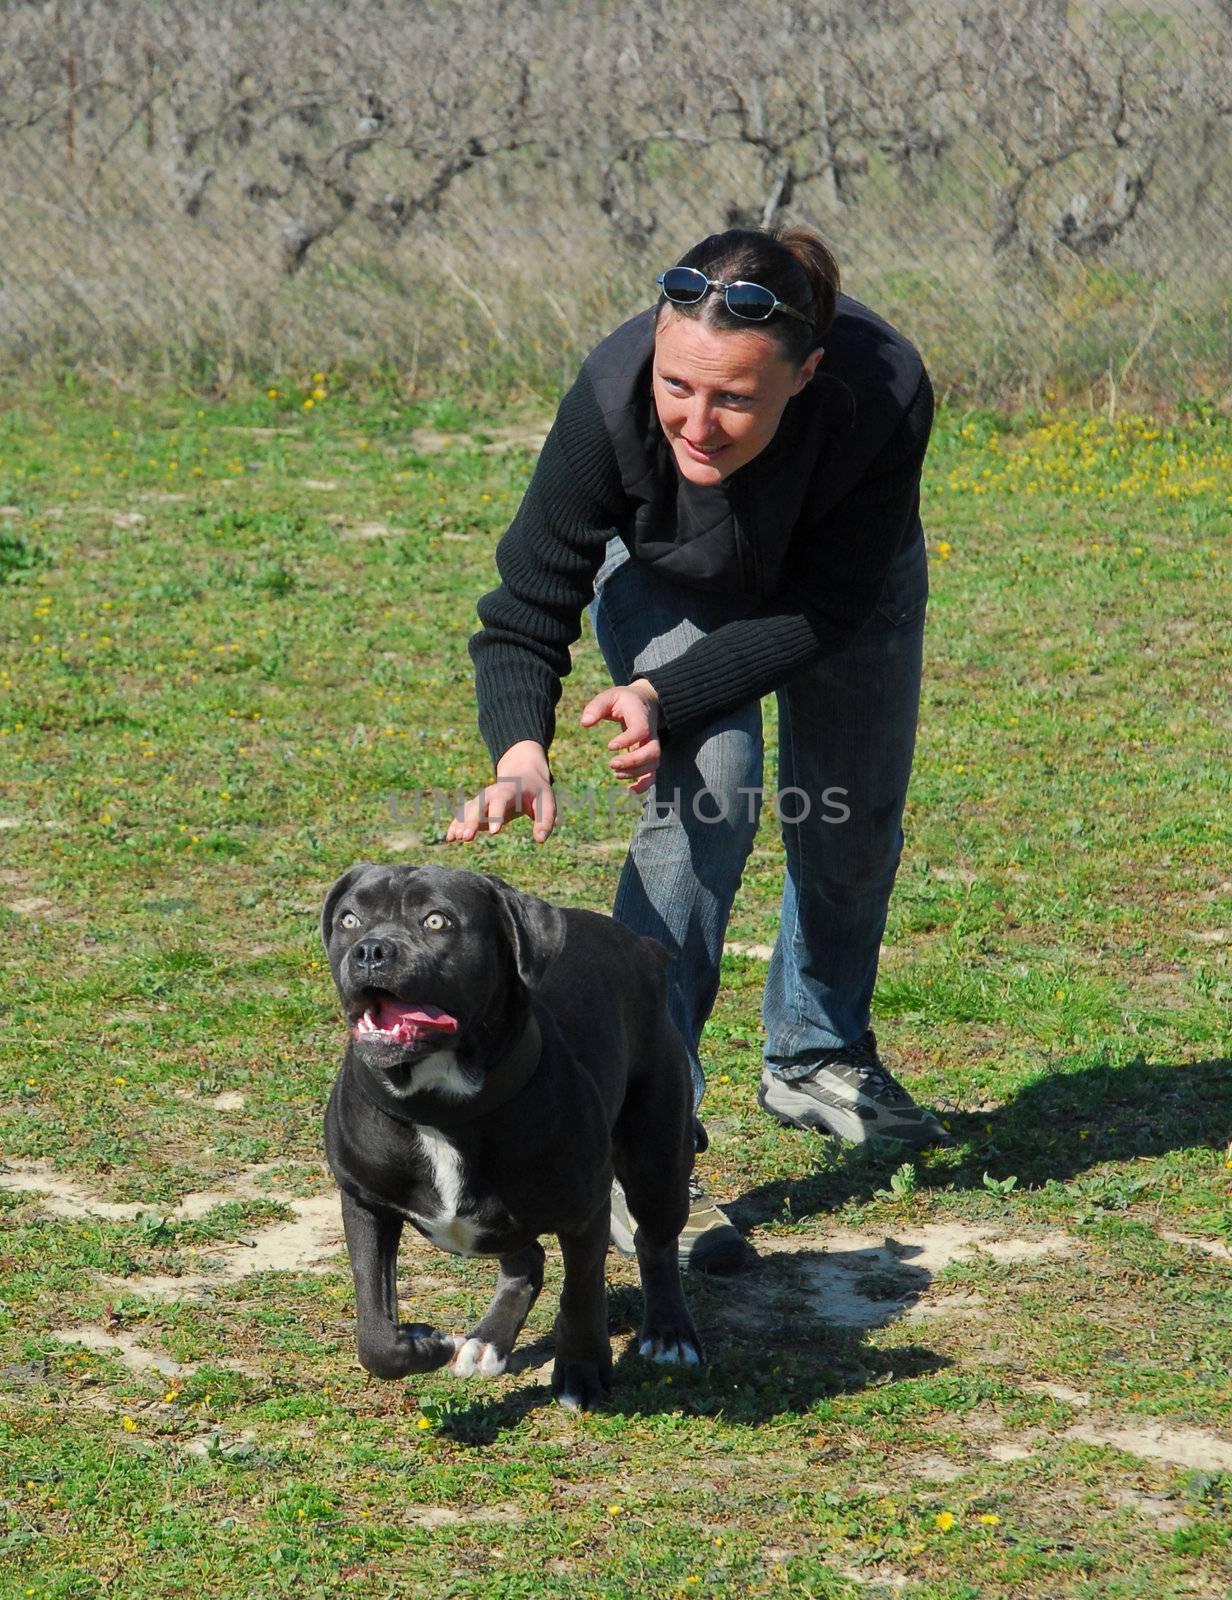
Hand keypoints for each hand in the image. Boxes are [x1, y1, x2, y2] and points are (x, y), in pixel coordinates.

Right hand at [445, 741, 556, 843]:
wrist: (523, 776)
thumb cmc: (537, 792)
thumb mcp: (547, 802)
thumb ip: (545, 820)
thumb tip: (540, 839)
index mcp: (509, 790)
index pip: (500, 801)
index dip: (496, 815)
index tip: (494, 832)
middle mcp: (491, 793)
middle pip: (478, 805)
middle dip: (471, 821)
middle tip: (467, 838)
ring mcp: (482, 800)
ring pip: (468, 810)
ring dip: (461, 824)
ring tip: (454, 839)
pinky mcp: (478, 808)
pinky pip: (464, 815)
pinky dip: (456, 825)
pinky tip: (449, 838)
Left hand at [580, 678, 660, 794]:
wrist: (646, 702)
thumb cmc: (624, 700)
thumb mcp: (609, 696)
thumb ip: (596, 707)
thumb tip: (585, 724)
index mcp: (641, 717)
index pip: (641, 730)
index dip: (627, 740)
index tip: (610, 746)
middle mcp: (651, 733)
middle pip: (652, 751)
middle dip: (633, 761)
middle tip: (612, 764)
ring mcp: (652, 745)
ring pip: (653, 764)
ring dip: (635, 773)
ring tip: (615, 774)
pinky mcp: (649, 756)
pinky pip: (653, 773)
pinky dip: (645, 784)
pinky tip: (630, 790)